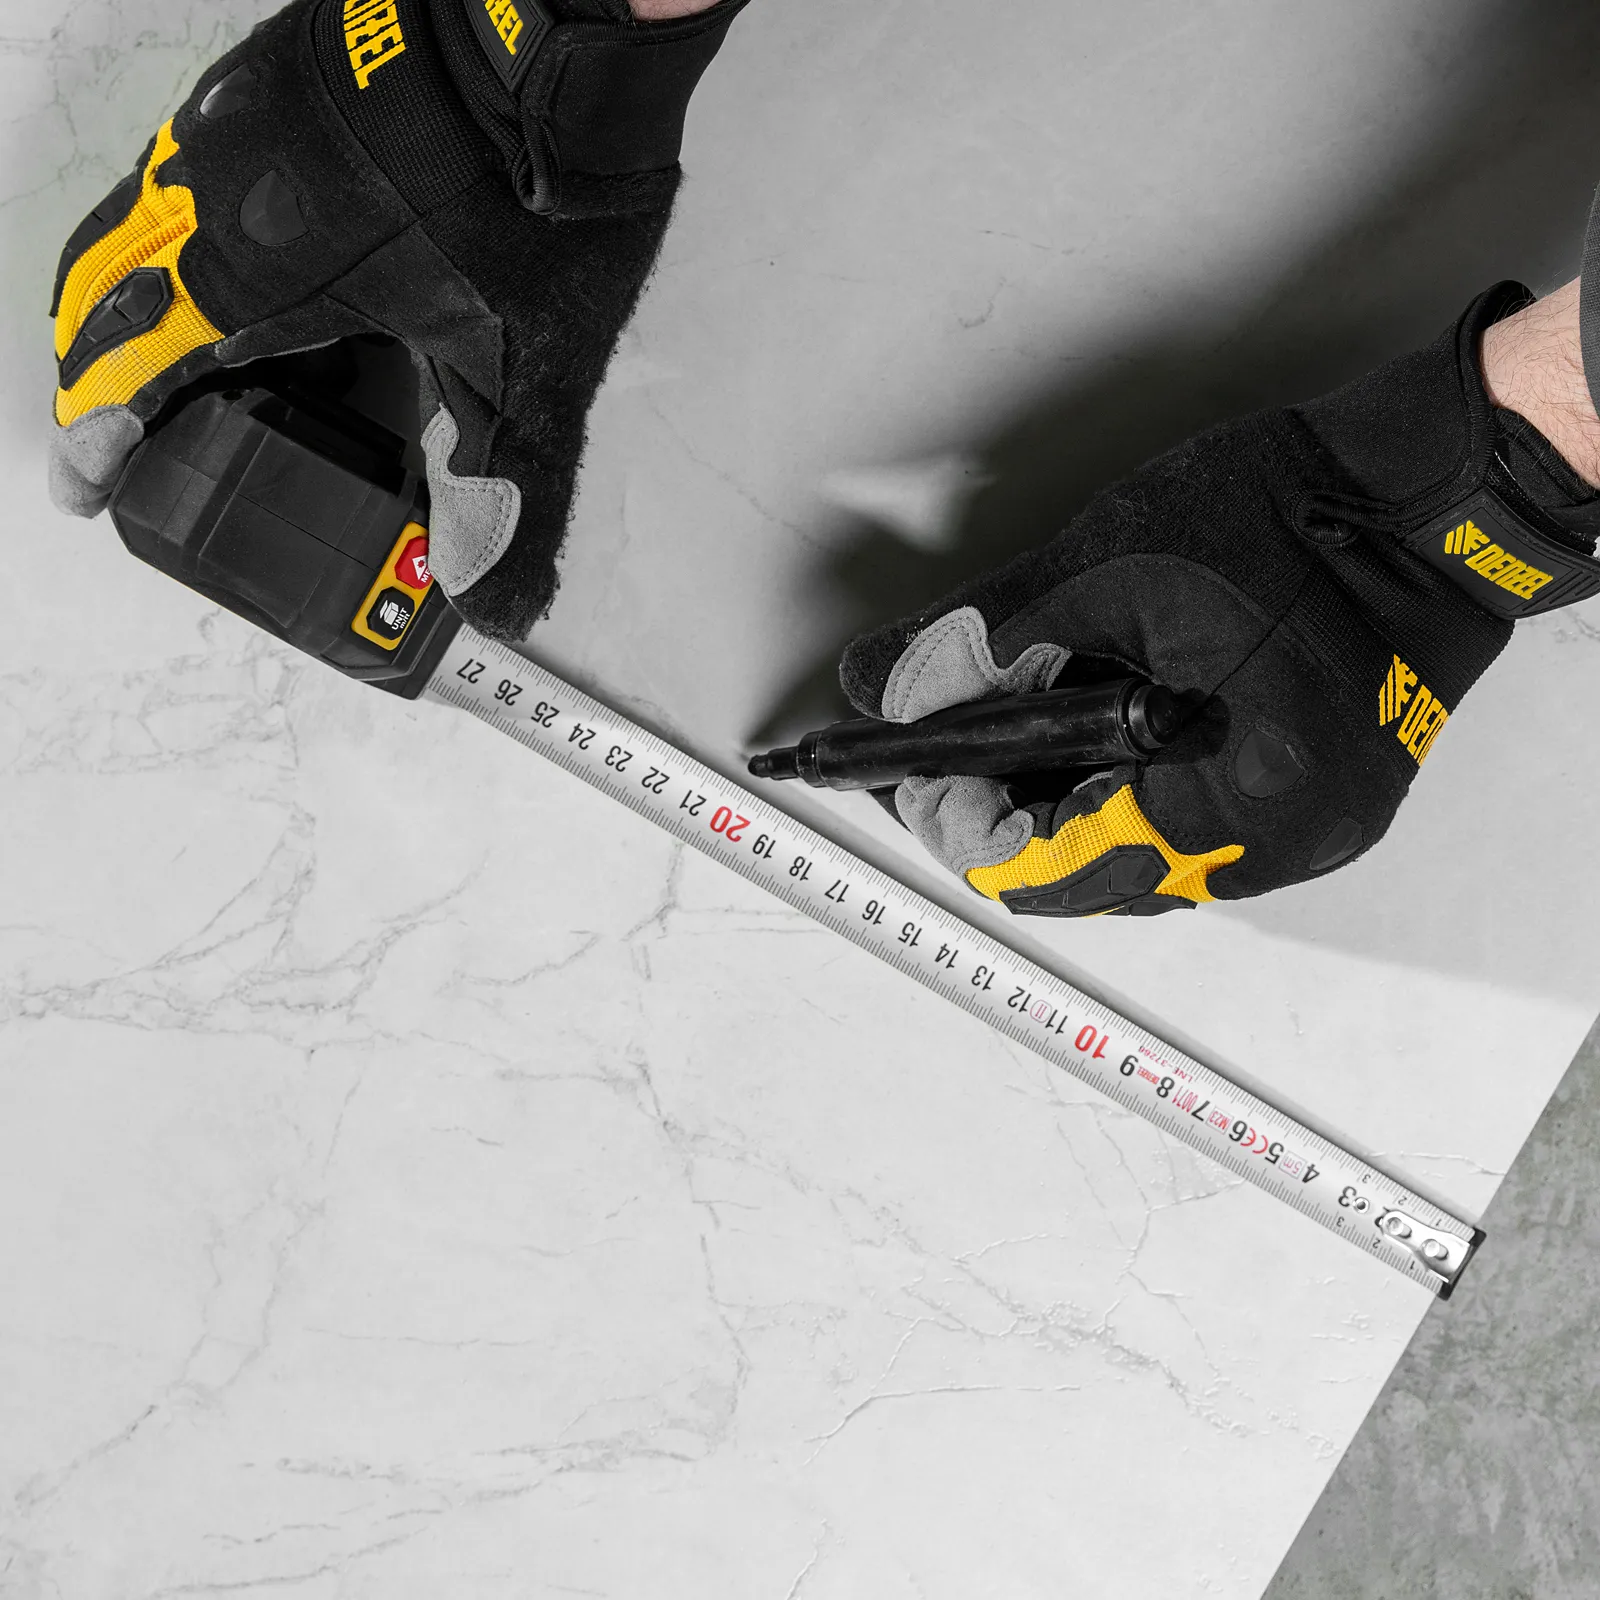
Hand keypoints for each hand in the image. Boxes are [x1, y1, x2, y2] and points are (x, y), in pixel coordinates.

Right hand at [49, 0, 746, 641]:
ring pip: (121, 229)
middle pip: (98, 299)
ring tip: (133, 362)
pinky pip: (163, 177)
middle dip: (86, 378)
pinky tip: (202, 264)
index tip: (81, 492)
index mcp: (255, 282)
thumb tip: (490, 593)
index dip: (96, 442)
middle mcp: (211, 202)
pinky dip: (149, 241)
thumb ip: (503, 488)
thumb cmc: (526, 199)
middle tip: (100, 433)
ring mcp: (224, 134)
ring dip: (107, 307)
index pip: (130, 374)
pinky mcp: (256, 90)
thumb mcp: (521, 369)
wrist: (544, 37)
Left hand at [840, 284, 1599, 915]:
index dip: (958, 820)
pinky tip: (1083, 732)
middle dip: (1000, 810)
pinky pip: (1183, 831)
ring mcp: (1300, 833)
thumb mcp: (1097, 571)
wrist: (1420, 487)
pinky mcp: (1310, 803)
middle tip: (945, 745)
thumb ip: (973, 643)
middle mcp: (1275, 846)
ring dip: (1055, 801)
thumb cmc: (1283, 513)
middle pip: (1086, 873)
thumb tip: (878, 684)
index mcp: (1234, 801)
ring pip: (1131, 857)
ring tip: (1010, 726)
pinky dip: (1117, 792)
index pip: (1049, 866)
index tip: (907, 772)